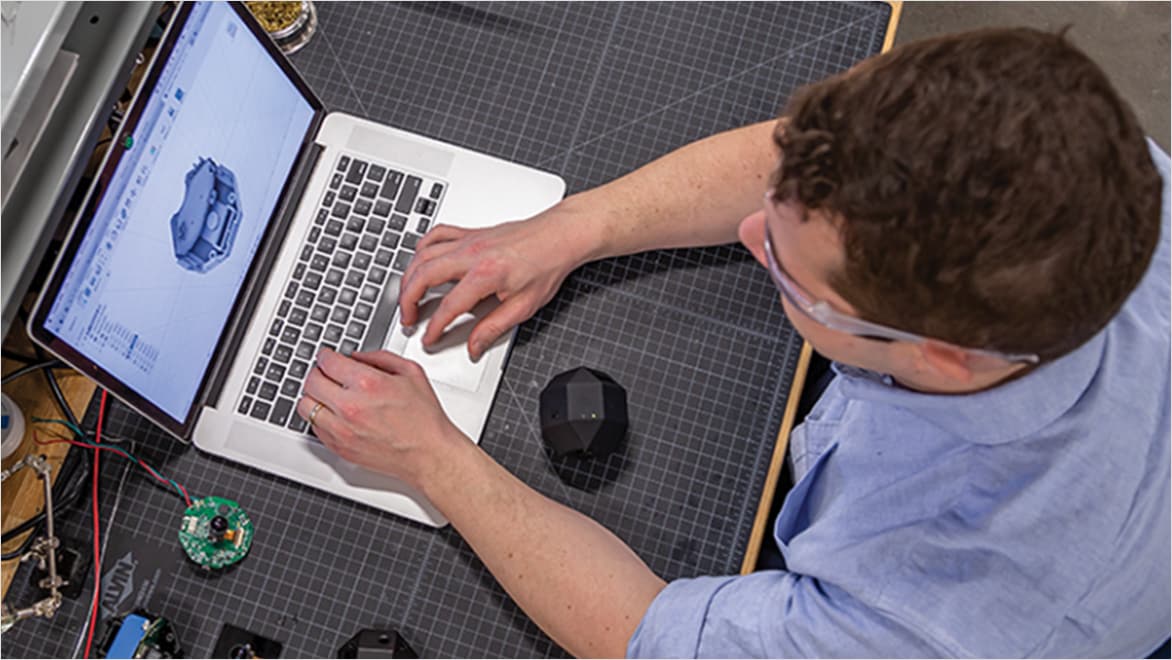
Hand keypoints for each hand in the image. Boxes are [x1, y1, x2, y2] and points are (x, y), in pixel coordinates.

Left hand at [296, 348, 465, 490]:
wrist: (428, 454)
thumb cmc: (424, 419)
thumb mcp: (411, 374)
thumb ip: (380, 358)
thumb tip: (357, 356)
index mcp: (368, 384)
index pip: (328, 362)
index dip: (325, 355)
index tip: (326, 356)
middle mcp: (350, 407)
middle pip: (311, 381)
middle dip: (318, 373)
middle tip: (325, 373)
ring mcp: (342, 430)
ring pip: (305, 405)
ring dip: (313, 396)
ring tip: (326, 394)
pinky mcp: (339, 447)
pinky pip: (313, 427)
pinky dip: (319, 417)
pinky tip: (333, 414)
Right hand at [398, 204, 594, 359]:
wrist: (560, 235)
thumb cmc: (547, 265)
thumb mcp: (524, 306)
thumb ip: (494, 328)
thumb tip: (475, 346)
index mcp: (486, 275)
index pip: (449, 306)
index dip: (434, 326)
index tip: (429, 338)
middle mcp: (472, 254)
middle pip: (423, 275)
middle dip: (408, 300)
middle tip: (407, 318)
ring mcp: (468, 240)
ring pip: (423, 255)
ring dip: (409, 276)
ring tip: (408, 296)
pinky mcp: (470, 232)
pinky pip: (435, 235)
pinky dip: (421, 248)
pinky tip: (420, 261)